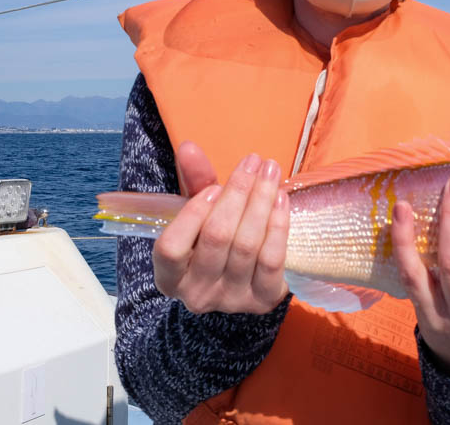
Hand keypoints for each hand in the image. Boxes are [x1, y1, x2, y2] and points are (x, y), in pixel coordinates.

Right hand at [153, 142, 289, 314]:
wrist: (244, 276)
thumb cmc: (212, 237)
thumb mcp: (197, 211)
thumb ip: (192, 182)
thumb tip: (189, 148)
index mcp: (169, 277)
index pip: (171, 248)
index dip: (192, 215)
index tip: (214, 187)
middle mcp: (196, 295)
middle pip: (217, 238)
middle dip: (238, 193)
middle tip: (254, 162)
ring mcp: (230, 301)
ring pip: (247, 245)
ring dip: (261, 202)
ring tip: (270, 172)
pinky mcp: (262, 301)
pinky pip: (272, 259)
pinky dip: (278, 226)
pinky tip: (280, 199)